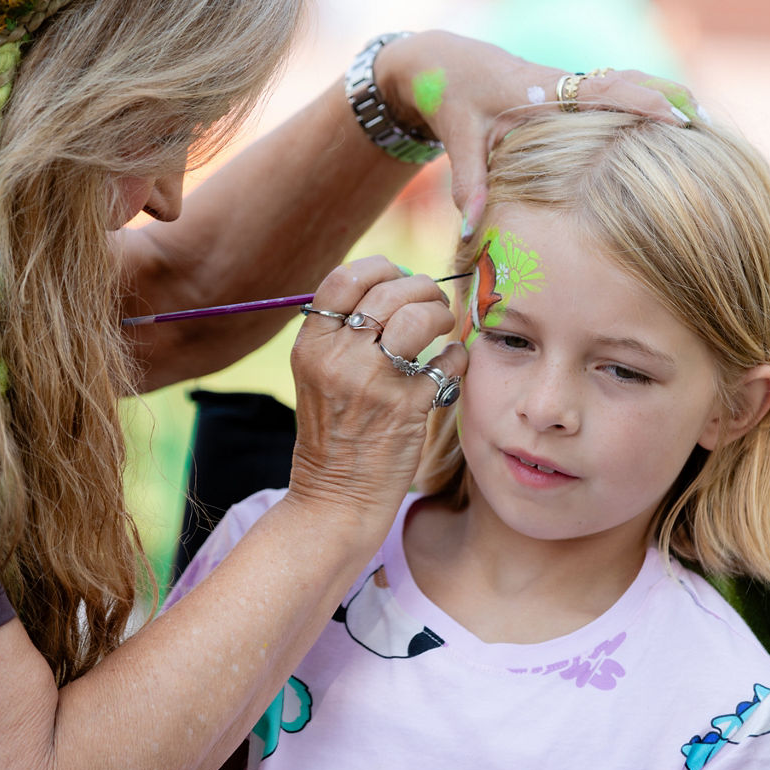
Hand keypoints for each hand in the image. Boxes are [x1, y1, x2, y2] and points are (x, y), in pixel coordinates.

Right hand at [287, 256, 467, 518]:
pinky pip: (449, 359)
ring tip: (443, 326)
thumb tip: (396, 285)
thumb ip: (344, 335)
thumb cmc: (333, 436)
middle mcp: (339, 358)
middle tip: (433, 303)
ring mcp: (374, 383)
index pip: (345, 278)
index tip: (398, 277)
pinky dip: (457, 356)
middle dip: (421, 288)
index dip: (380, 268)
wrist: (334, 501)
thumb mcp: (319, 378)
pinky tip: (451, 364)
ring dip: (441, 313)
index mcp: (312, 346)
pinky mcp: (409, 408)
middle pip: (389, 290)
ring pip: (419, 316)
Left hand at [373, 30, 700, 230]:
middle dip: (667, 98)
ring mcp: (569, 87)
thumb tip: (472, 231)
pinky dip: (642, 105)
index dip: (642, 102)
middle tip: (707, 124)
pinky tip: (668, 129)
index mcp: (543, 87)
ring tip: (702, 128)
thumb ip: (468, 182)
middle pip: (628, 82)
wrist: (446, 65)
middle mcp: (563, 82)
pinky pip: (614, 94)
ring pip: (626, 85)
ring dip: (660, 100)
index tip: (677, 118)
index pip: (603, 91)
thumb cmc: (453, 97)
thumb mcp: (459, 136)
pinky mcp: (569, 95)